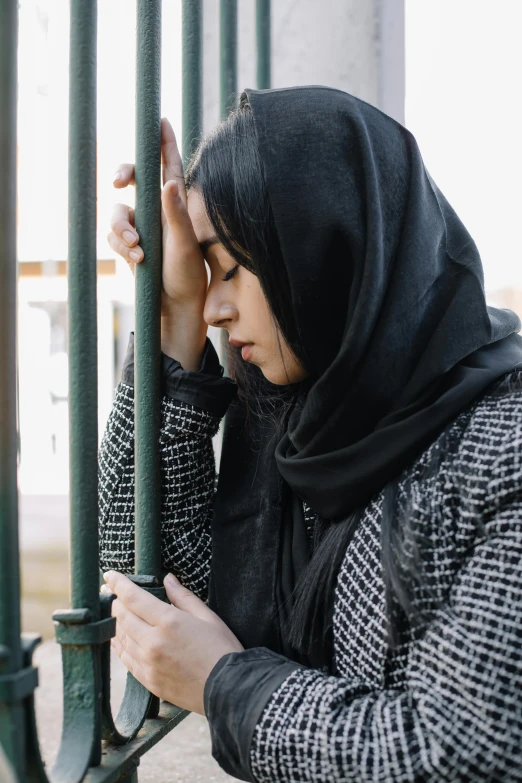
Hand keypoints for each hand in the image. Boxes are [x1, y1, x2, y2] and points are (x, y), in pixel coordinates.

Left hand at [102, 570, 243, 714]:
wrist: (228, 690)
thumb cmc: (222, 650)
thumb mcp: (207, 616)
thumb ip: (183, 597)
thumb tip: (168, 579)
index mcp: (169, 622)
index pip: (134, 598)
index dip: (119, 584)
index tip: (109, 576)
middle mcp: (153, 642)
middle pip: (122, 617)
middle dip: (115, 602)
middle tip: (112, 593)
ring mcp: (148, 664)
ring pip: (120, 638)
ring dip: (115, 623)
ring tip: (114, 613)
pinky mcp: (148, 681)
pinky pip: (125, 659)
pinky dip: (119, 645)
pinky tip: (118, 638)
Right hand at [107, 117, 207, 368]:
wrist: (175, 307)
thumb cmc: (187, 275)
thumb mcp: (184, 244)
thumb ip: (175, 214)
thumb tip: (166, 183)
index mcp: (176, 204)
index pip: (169, 165)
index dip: (164, 142)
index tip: (160, 119)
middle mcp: (157, 210)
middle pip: (133, 179)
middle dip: (122, 175)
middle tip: (119, 182)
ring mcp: (141, 227)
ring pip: (117, 211)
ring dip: (121, 228)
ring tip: (137, 248)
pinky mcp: (129, 245)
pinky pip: (114, 236)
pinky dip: (121, 246)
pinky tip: (136, 259)